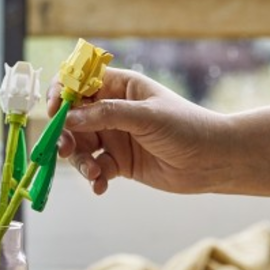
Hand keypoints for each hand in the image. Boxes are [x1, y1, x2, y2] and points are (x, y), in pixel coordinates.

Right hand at [48, 67, 269, 197]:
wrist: (215, 161)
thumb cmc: (187, 127)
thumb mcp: (146, 117)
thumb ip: (106, 116)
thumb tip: (69, 118)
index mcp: (120, 87)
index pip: (79, 82)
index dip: (61, 93)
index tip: (54, 110)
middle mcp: (113, 110)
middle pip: (73, 118)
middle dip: (64, 133)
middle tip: (64, 148)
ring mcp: (115, 137)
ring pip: (80, 146)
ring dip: (79, 161)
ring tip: (94, 173)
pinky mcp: (120, 163)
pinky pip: (95, 169)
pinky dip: (93, 178)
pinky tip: (101, 187)